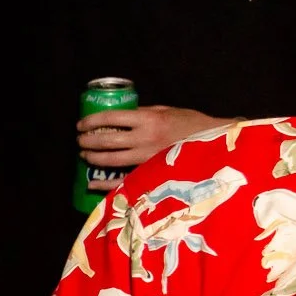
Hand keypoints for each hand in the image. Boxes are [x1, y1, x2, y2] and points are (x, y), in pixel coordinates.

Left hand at [77, 106, 232, 171]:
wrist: (215, 147)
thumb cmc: (193, 126)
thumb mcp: (168, 111)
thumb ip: (145, 113)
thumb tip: (121, 116)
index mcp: (149, 119)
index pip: (112, 118)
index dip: (93, 120)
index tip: (82, 124)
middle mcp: (145, 139)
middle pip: (107, 141)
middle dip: (89, 141)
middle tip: (80, 140)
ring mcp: (147, 160)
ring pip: (112, 161)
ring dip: (94, 158)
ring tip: (84, 155)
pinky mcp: (151, 176)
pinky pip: (123, 182)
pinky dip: (104, 184)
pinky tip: (91, 183)